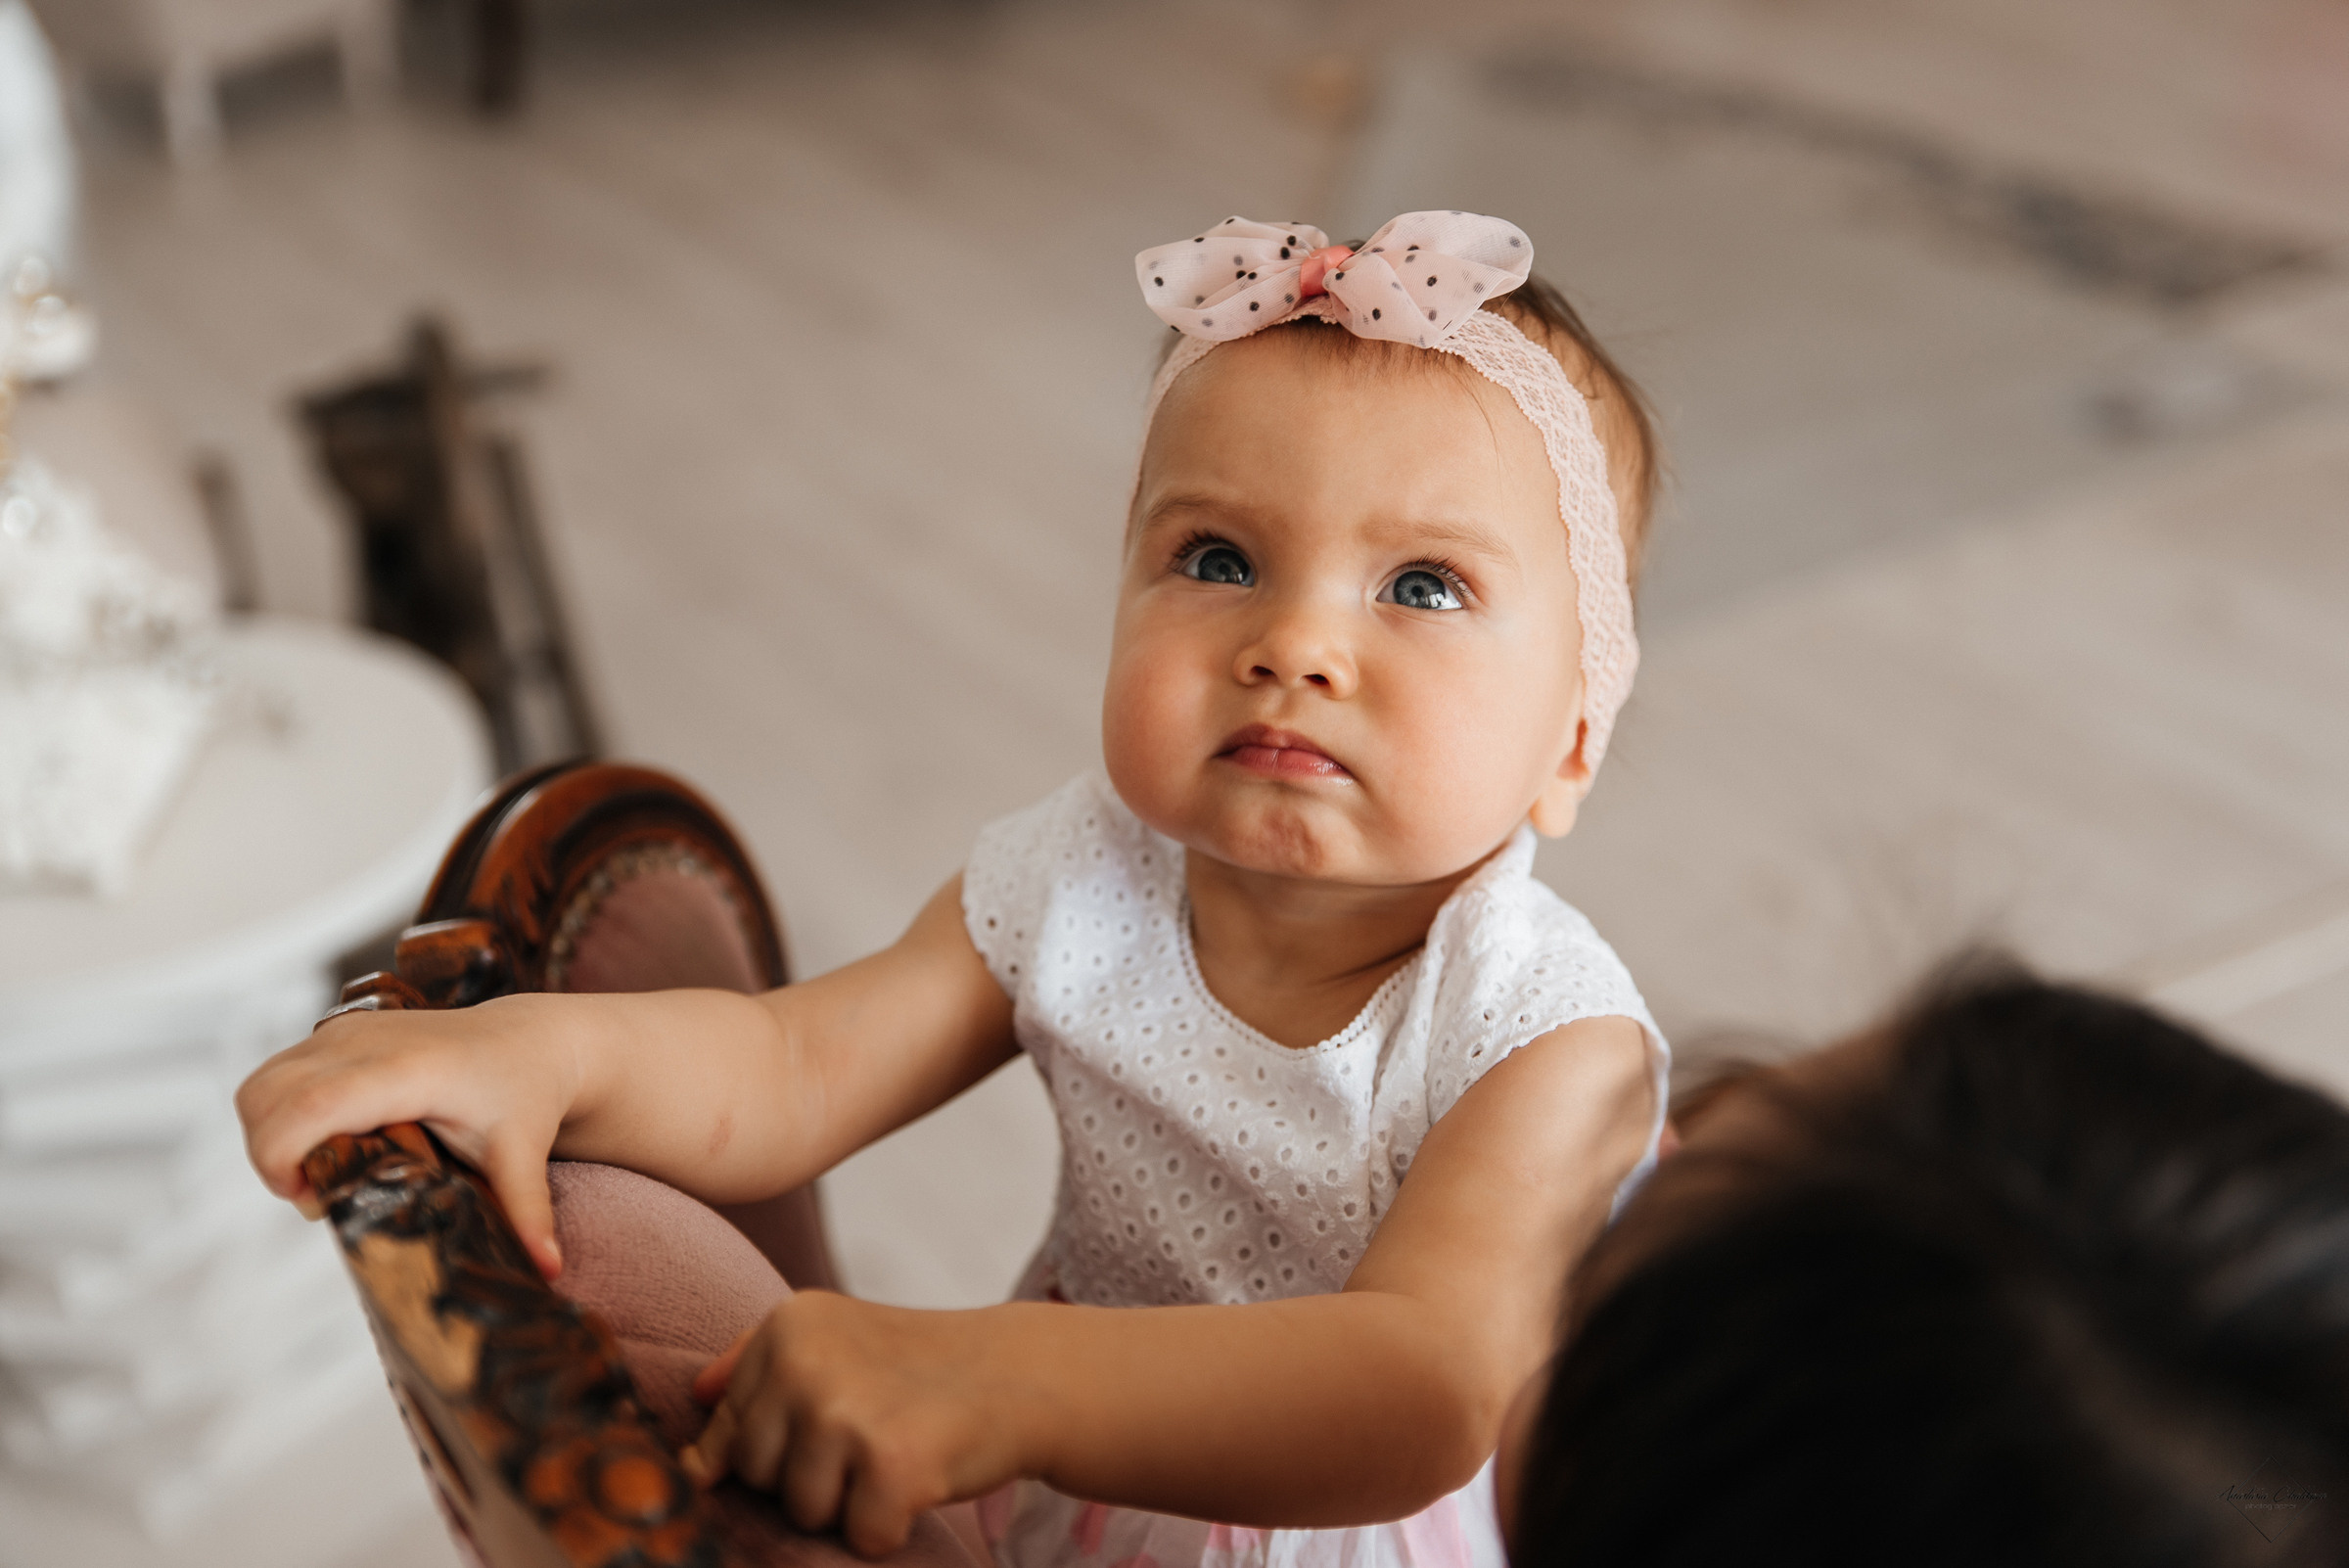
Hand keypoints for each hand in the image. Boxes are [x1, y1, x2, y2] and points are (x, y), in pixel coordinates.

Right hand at [234, 993, 594, 1278]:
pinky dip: (280, 1118)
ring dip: (270, 1139)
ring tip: (326, 1171)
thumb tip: (548, 1271)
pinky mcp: (335, 1033)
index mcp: (406, 1071)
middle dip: (270, 1160)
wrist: (527, 1038)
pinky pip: (276, 1078)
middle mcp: (364, 1041)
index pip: (308, 1105)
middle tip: (323, 1194)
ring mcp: (344, 1032)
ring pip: (260, 1087)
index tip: (313, 1200)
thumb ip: (527, 1211)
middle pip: (263, 1097)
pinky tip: (331, 1142)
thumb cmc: (525, 1093)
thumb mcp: (525, 1152)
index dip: (282, 1158)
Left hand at [682, 1293, 1039, 1556]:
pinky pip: (861, 1538)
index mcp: (785, 1328)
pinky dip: (893, 1527)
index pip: (726, 1435)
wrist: (1019, 1373)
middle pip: (757, 1478)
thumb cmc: (916, 1366)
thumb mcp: (833, 1334)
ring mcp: (846, 1413)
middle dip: (808, 1480)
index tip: (827, 1436)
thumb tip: (694, 1399)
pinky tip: (923, 1478)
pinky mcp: (890, 1465)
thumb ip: (755, 1363)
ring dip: (850, 1506)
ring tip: (894, 1455)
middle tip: (869, 1440)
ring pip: (803, 1513)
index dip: (775, 1455)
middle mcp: (806, 1363)